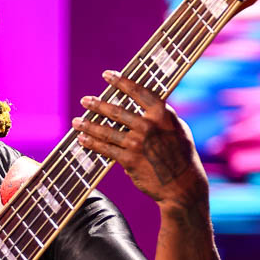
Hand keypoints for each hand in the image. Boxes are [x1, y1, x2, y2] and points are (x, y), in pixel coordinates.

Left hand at [72, 70, 207, 207]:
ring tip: (77, 121)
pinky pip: (106, 149)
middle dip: (97, 105)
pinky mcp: (129, 160)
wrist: (183, 185)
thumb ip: (161, 117)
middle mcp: (149, 126)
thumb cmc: (181, 156)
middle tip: (85, 100)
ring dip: (88, 125)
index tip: (107, 75)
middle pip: (117, 111)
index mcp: (163, 115)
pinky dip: (92, 143)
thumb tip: (144, 105)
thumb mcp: (178, 129)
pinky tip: (82, 139)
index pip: (139, 92)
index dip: (121, 82)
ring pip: (107, 131)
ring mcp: (138, 143)